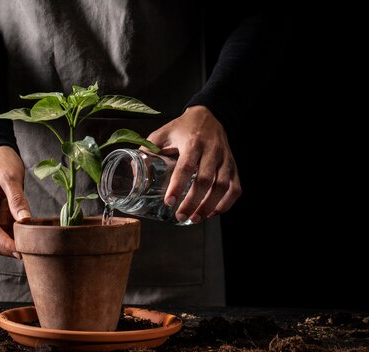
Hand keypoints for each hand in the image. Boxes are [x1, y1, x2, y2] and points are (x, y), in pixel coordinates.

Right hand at [0, 146, 31, 258]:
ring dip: (12, 247)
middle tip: (31, 252)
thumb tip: (24, 220)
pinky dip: (15, 239)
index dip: (5, 244)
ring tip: (32, 248)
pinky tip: (30, 239)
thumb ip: (16, 198)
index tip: (21, 251)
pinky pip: (5, 234)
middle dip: (8, 249)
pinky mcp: (0, 217)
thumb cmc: (1, 161)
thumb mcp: (10, 176)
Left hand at [143, 105, 241, 222]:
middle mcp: (211, 150)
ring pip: (222, 186)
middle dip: (193, 202)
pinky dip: (226, 203)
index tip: (169, 201)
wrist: (209, 115)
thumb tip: (133, 172)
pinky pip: (235, 187)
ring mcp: (225, 158)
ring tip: (196, 218)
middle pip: (206, 180)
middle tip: (181, 215)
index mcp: (192, 142)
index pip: (186, 167)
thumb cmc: (183, 127)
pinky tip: (214, 212)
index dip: (177, 186)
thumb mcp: (162, 133)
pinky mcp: (233, 165)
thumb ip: (147, 151)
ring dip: (209, 206)